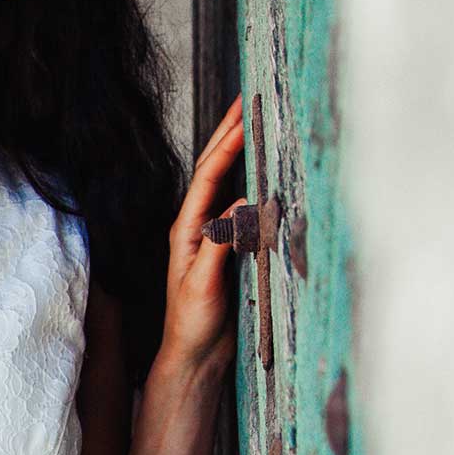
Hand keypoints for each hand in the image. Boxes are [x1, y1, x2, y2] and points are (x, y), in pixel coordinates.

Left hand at [163, 91, 248, 368]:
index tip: (245, 113)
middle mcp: (198, 227)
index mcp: (186, 229)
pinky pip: (242, 205)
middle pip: (214, 169)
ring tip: (256, 120)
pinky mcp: (228, 250)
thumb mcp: (203, 284)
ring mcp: (213, 237)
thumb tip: (242, 205)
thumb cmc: (193, 325)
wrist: (194, 357)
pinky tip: (267, 170)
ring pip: (227, 182)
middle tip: (248, 97)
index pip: (209, 175)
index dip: (228, 143)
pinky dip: (254, 181)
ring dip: (240, 151)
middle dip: (230, 132)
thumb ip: (221, 244)